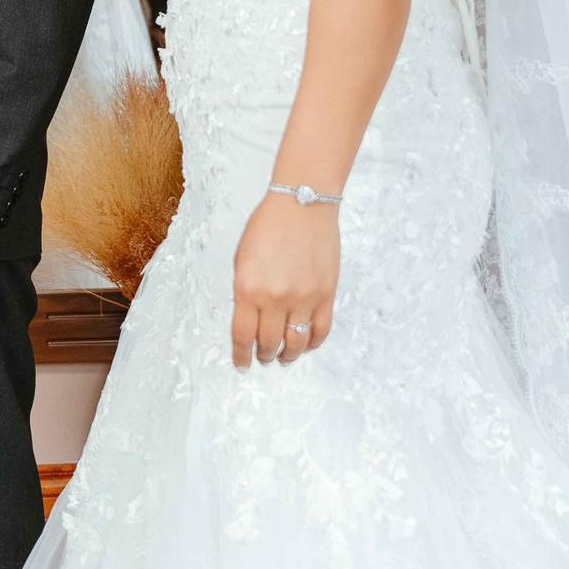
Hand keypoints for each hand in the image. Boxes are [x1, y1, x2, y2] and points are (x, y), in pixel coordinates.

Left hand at [231, 189, 338, 366]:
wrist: (302, 204)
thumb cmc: (268, 226)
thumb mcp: (242, 259)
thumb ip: (244, 292)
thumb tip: (249, 322)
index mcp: (248, 289)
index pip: (243, 336)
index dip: (241, 356)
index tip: (242, 365)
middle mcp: (275, 298)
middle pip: (269, 343)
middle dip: (264, 355)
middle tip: (263, 358)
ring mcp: (304, 298)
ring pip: (296, 342)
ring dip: (288, 355)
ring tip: (283, 357)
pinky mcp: (326, 294)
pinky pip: (321, 330)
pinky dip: (313, 343)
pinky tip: (305, 344)